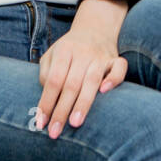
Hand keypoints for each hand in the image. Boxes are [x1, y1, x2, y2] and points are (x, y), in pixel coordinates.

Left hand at [34, 0, 128, 138]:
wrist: (95, 29)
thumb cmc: (69, 50)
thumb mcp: (51, 55)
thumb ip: (45, 73)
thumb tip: (46, 98)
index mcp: (64, 51)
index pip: (53, 80)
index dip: (46, 102)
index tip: (41, 122)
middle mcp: (82, 53)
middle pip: (71, 84)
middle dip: (62, 110)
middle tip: (55, 132)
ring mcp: (100, 55)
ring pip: (92, 80)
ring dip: (83, 103)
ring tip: (75, 123)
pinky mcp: (116, 59)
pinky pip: (119, 68)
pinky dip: (114, 79)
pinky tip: (105, 92)